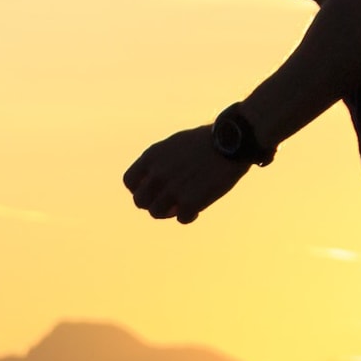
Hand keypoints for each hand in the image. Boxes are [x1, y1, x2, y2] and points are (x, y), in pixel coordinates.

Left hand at [126, 124, 248, 223]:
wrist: (230, 142)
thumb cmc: (205, 141)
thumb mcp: (174, 145)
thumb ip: (159, 162)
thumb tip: (152, 179)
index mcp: (151, 157)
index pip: (129, 181)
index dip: (139, 189)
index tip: (152, 191)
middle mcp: (158, 174)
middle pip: (140, 201)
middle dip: (152, 203)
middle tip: (168, 202)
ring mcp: (172, 189)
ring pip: (156, 213)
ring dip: (169, 212)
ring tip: (182, 206)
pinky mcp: (191, 201)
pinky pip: (182, 219)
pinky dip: (190, 216)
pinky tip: (198, 209)